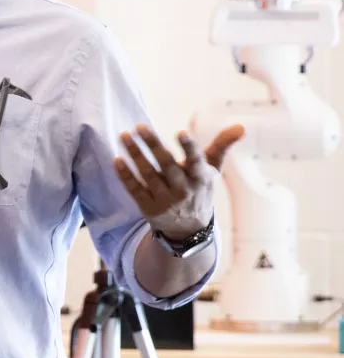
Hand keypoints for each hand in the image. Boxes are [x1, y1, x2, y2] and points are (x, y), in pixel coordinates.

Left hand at [113, 123, 244, 238]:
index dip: (189, 147)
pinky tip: (117, 159)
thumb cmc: (199, 190)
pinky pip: (135, 190)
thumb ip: (221, 147)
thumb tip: (240, 126)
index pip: (196, 161)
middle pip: (166, 165)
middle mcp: (183, 190)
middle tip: (140, 126)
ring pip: (147, 175)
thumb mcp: (212, 171)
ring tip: (124, 136)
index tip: (180, 132)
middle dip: (153, 145)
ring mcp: (165, 200)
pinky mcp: (148, 208)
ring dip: (134, 155)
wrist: (189, 231)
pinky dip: (125, 175)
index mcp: (200, 178)